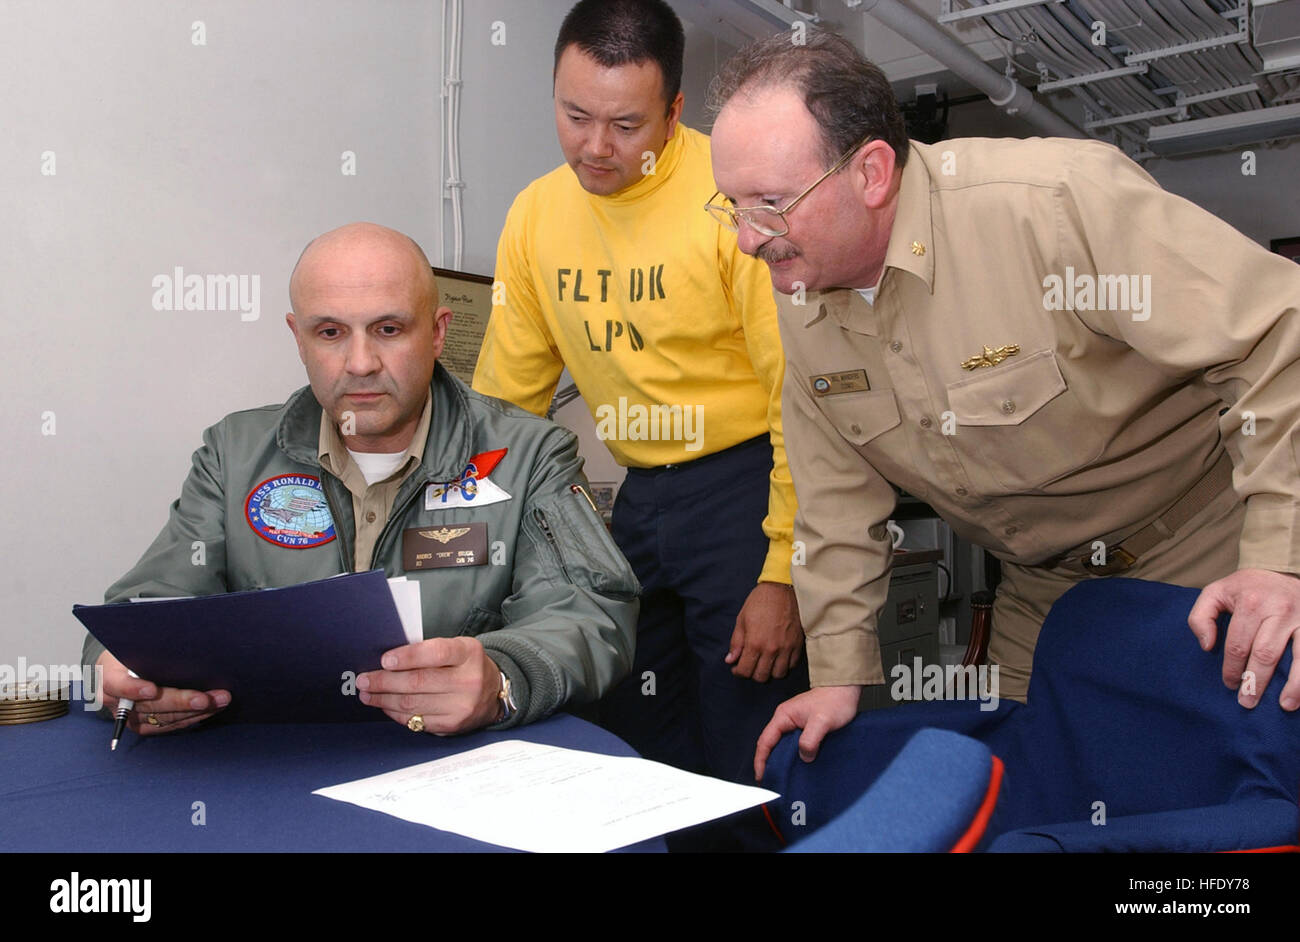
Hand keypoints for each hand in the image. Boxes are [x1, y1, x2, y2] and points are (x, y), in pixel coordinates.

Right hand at [96, 650, 229, 734]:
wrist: (117, 671)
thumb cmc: (129, 653)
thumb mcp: (130, 645)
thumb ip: (147, 647)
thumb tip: (180, 638)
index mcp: (108, 679)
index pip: (119, 686)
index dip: (134, 689)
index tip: (152, 689)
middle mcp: (118, 704)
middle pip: (150, 706)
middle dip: (181, 702)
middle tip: (205, 698)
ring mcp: (132, 718)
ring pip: (166, 718)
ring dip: (196, 711)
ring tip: (220, 700)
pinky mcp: (146, 726)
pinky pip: (172, 725)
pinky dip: (194, 717)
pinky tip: (212, 708)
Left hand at [357, 636, 502, 733]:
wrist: (493, 693)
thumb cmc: (466, 666)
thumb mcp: (457, 649)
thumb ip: (428, 651)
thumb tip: (388, 661)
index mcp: (468, 654)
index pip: (436, 653)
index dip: (408, 657)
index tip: (385, 660)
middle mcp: (468, 680)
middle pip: (418, 682)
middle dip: (384, 681)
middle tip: (364, 680)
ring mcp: (461, 706)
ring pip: (413, 703)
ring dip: (384, 699)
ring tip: (367, 694)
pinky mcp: (452, 725)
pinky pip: (416, 720)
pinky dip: (395, 713)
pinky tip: (385, 705)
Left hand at [725, 582, 803, 681]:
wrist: (782, 589)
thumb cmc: (760, 602)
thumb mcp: (742, 620)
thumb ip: (736, 643)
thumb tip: (730, 660)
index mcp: (755, 643)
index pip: (745, 671)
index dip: (738, 672)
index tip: (736, 667)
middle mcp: (771, 649)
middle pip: (761, 676)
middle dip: (752, 673)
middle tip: (750, 664)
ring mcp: (786, 648)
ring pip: (778, 674)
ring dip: (769, 672)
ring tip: (764, 662)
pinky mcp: (798, 645)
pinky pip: (791, 665)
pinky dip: (783, 665)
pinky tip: (777, 657)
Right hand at [752, 685, 861, 780]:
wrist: (845, 689)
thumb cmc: (834, 700)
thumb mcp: (822, 721)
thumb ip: (810, 739)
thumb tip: (804, 757)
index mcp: (783, 716)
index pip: (765, 741)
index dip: (761, 760)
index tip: (761, 776)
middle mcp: (785, 720)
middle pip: (770, 745)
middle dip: (768, 763)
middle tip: (770, 783)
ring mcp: (794, 725)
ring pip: (782, 746)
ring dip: (780, 761)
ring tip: (781, 779)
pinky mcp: (804, 729)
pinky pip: (793, 746)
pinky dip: (791, 757)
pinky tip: (797, 768)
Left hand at [1187, 568, 1299, 709]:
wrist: (1281, 569)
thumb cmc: (1245, 587)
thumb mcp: (1215, 592)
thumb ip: (1201, 617)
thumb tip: (1207, 646)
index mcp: (1251, 603)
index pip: (1238, 644)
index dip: (1232, 668)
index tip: (1230, 684)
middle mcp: (1279, 610)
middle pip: (1266, 654)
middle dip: (1255, 682)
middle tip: (1248, 702)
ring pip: (1299, 657)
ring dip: (1293, 685)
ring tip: (1285, 705)